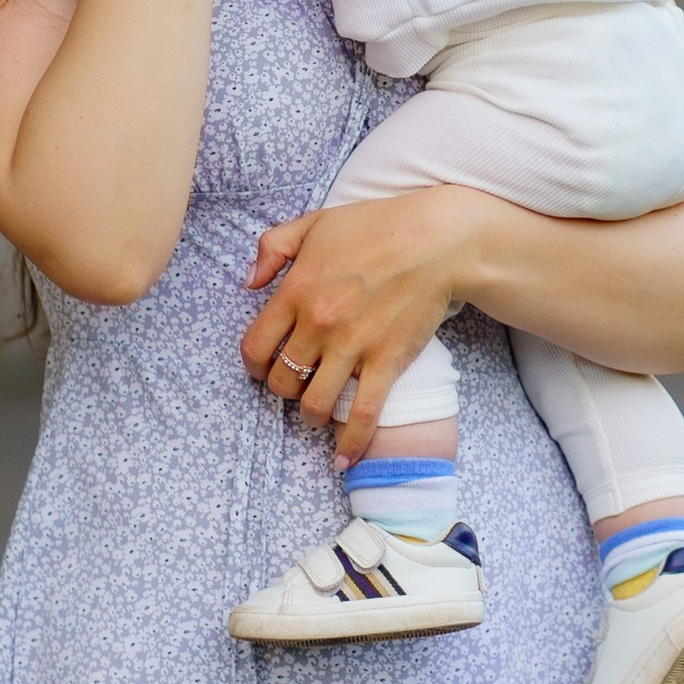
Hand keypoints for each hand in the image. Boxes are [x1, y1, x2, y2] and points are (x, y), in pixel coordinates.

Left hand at [241, 189, 485, 468]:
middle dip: (282, 390)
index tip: (262, 368)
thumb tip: (248, 282)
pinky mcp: (386, 362)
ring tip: (315, 414)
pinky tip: (342, 460)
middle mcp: (319, 324)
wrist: (435, 241)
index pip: (254, 347)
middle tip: (294, 385)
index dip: (253, 365)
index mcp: (296, 291)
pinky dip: (350, 445)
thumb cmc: (376, 226)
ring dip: (309, 416)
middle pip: (282, 380)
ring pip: (314, 404)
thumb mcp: (314, 222)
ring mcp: (353, 346)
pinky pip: (361, 415)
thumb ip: (272, 247)